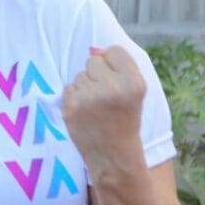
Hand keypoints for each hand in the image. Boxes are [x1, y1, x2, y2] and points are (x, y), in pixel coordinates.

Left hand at [62, 46, 145, 179]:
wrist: (114, 156)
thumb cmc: (126, 120)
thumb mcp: (135, 93)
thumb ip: (120, 67)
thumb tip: (94, 49)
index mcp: (134, 83)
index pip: (114, 51)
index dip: (113, 64)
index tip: (117, 80)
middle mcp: (112, 88)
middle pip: (93, 60)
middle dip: (97, 74)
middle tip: (105, 96)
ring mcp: (89, 98)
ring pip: (80, 74)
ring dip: (85, 86)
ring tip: (95, 106)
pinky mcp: (72, 107)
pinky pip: (69, 87)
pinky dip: (75, 97)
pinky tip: (85, 112)